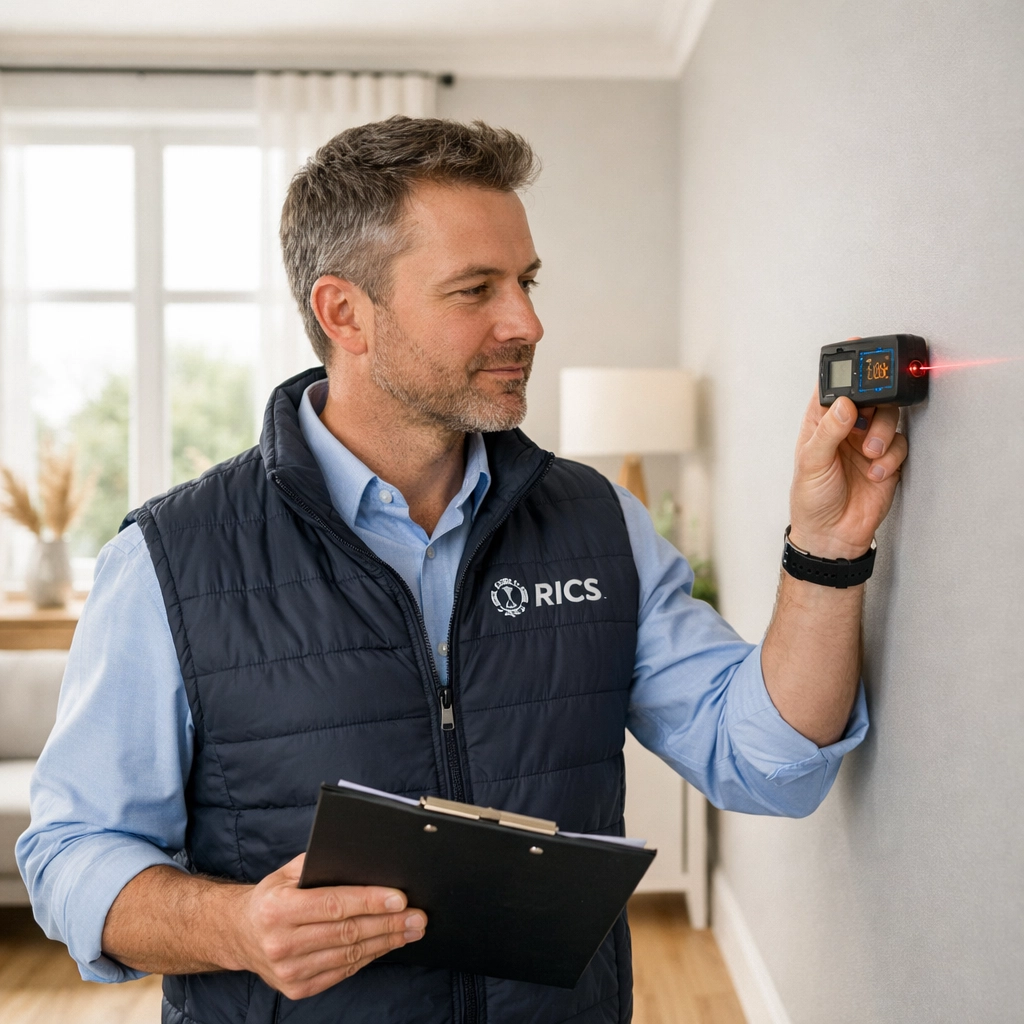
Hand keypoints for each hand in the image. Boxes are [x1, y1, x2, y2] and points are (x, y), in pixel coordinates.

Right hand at [230, 854, 426, 1000]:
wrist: (239, 934)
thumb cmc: (272, 896)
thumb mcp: (286, 872)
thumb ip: (320, 864)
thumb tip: (364, 861)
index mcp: (278, 909)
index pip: (333, 904)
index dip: (370, 902)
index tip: (400, 898)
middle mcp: (281, 943)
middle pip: (347, 932)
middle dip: (388, 924)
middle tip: (418, 916)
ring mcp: (289, 971)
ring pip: (349, 955)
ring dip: (385, 942)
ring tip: (411, 930)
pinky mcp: (297, 989)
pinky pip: (342, 972)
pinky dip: (368, 957)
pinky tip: (386, 944)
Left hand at [789, 352, 908, 559]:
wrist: (832, 535)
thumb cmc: (811, 499)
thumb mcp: (811, 462)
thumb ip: (828, 431)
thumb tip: (844, 404)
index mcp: (820, 423)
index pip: (833, 388)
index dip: (844, 369)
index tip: (857, 350)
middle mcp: (846, 428)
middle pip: (869, 396)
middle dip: (874, 402)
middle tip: (871, 411)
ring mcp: (868, 442)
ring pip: (887, 417)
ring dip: (882, 433)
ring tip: (870, 454)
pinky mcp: (887, 460)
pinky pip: (900, 444)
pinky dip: (891, 457)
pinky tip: (876, 471)